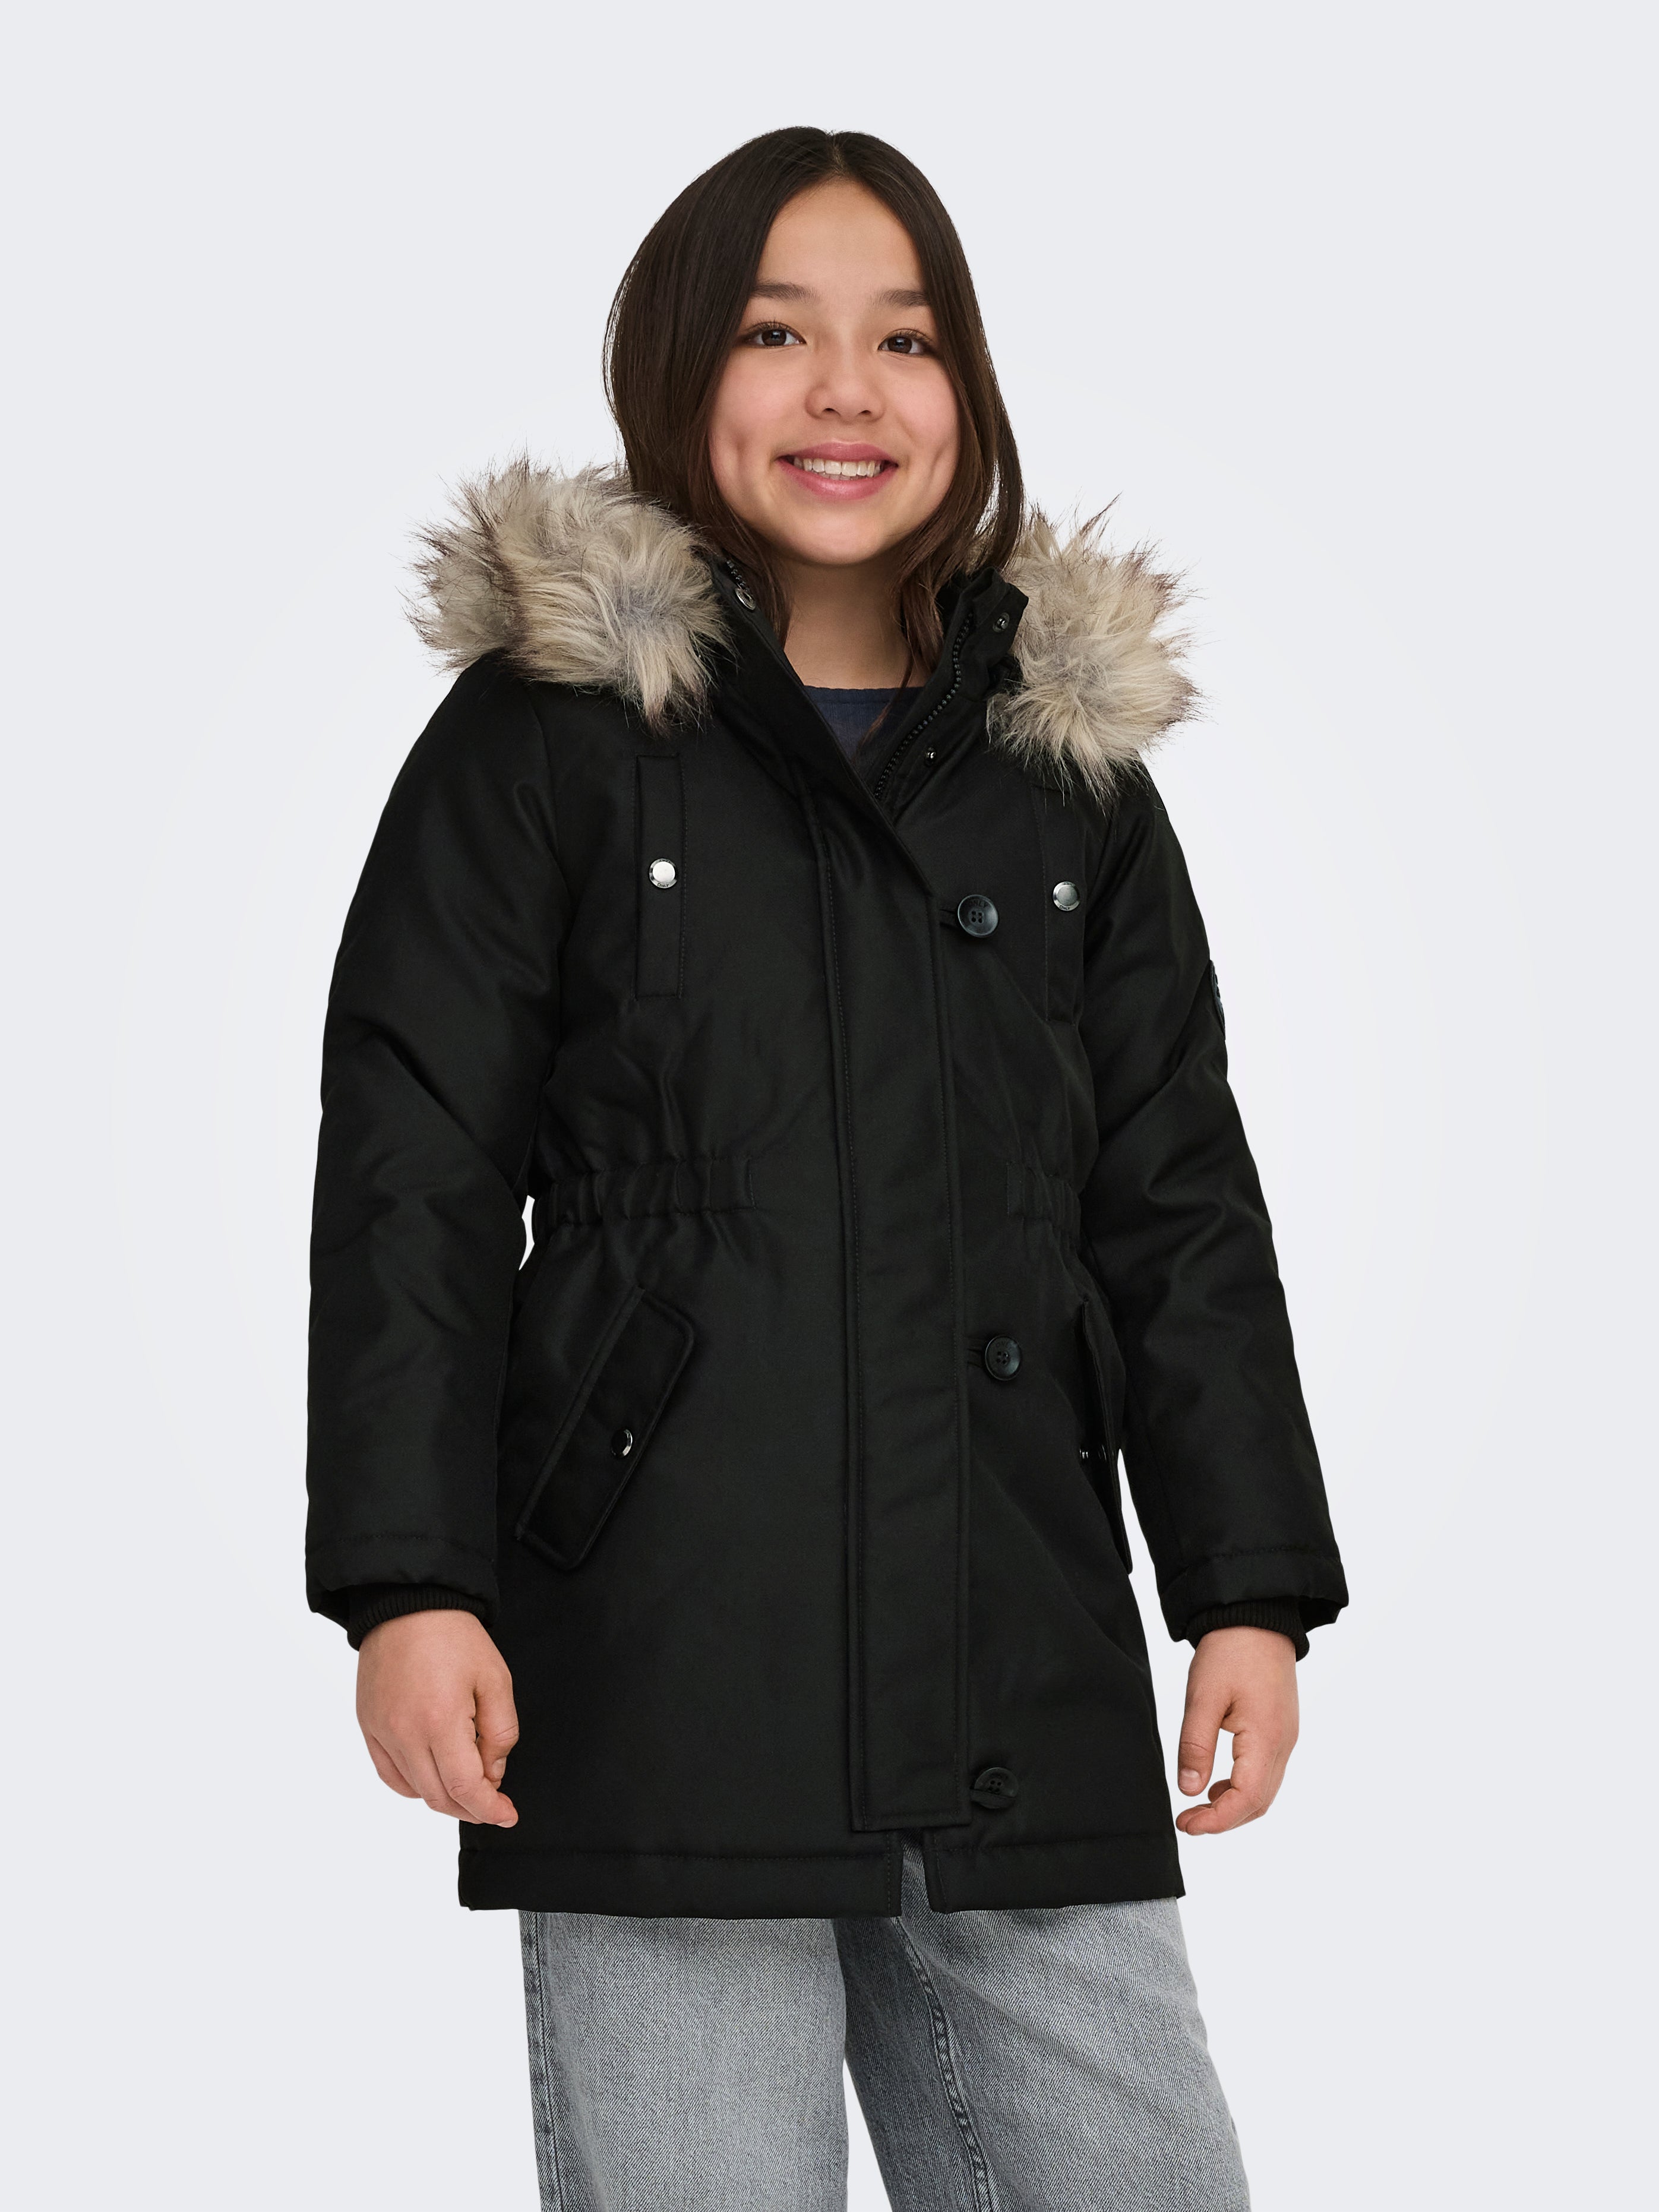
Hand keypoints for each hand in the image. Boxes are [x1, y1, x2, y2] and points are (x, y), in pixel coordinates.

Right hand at [355, 1610, 519, 1826]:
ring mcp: (380, 1731)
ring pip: (414, 1790)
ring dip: (444, 1798)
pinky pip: (390, 1774)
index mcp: (439, 1720)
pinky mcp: (367, 1725)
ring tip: (466, 1783)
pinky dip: (413, 1785)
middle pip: (438, 1796)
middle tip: (493, 1801)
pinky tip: (433, 1775)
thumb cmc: (454, 1636)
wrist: (409, 1604)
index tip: (507, 1814)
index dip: (489, 1808)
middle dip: (471, 1807)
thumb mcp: (495, 1679)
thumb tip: (492, 1773)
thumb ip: (500, 1732)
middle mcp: (404, 1733)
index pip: (464, 1787)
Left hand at [1174, 1626, 1298, 1836]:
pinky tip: (1217, 1782)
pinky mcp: (1281, 1730)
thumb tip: (1188, 1791)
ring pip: (1265, 1791)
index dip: (1216, 1820)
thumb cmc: (1229, 1652)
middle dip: (1224, 1820)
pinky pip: (1266, 1772)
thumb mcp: (1203, 1697)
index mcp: (1266, 1738)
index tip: (1185, 1824)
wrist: (1256, 1618)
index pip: (1246, 1800)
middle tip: (1188, 1822)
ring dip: (1234, 1806)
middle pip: (1259, 1803)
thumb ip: (1196, 1746)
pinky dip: (1243, 1787)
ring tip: (1198, 1806)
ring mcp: (1286, 1738)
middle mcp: (1283, 1744)